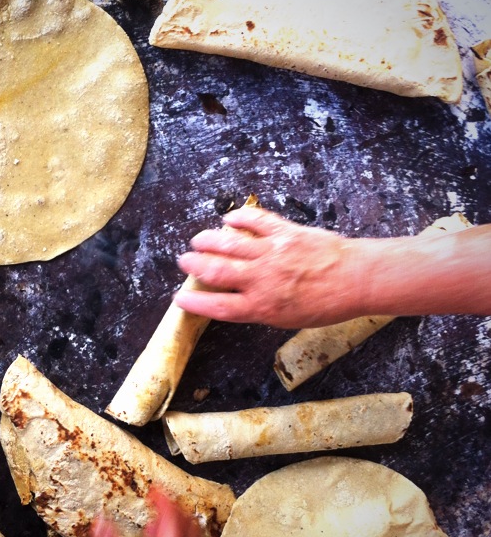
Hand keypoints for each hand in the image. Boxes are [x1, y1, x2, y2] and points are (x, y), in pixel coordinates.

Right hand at [174, 205, 359, 327]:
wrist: (357, 279)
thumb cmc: (327, 304)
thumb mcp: (289, 318)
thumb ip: (261, 307)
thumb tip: (238, 298)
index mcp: (261, 307)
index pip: (217, 307)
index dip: (194, 304)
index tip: (180, 299)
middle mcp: (261, 280)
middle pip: (215, 272)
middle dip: (194, 266)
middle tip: (184, 262)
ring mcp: (271, 253)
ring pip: (228, 244)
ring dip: (208, 241)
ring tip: (197, 241)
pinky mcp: (284, 232)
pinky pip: (255, 221)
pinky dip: (238, 218)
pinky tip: (228, 219)